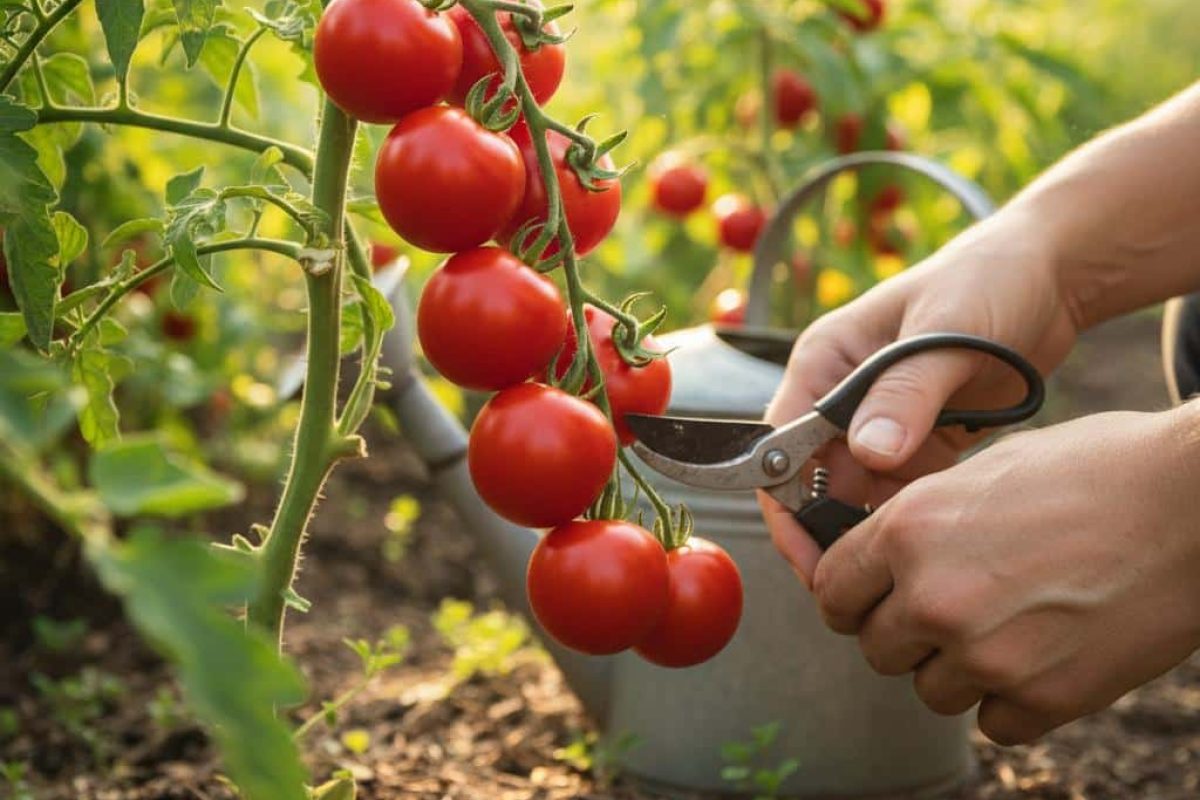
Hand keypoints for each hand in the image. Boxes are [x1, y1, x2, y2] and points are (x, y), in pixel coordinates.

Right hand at [761, 212, 1079, 580]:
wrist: (1050, 275)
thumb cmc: (989, 280)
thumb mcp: (948, 331)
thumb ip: (907, 393)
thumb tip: (869, 454)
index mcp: (825, 361)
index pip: (777, 445)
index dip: (785, 506)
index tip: (813, 559)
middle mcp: (839, 394)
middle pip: (810, 480)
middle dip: (827, 531)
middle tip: (860, 586)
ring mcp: (877, 419)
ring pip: (853, 494)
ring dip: (871, 531)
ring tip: (903, 573)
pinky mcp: (914, 438)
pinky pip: (897, 492)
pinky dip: (907, 519)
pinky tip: (933, 545)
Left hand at [810, 406, 1199, 743]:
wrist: (1192, 501)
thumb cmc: (1097, 469)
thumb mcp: (984, 473)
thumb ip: (923, 522)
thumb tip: (887, 558)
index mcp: (909, 529)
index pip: (832, 592)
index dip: (850, 599)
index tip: (868, 603)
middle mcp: (933, 595)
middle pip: (876, 648)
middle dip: (905, 634)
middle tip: (951, 612)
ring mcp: (986, 653)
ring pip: (930, 691)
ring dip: (958, 669)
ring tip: (1009, 627)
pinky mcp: (1044, 697)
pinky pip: (994, 723)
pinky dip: (1013, 700)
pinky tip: (1043, 657)